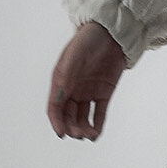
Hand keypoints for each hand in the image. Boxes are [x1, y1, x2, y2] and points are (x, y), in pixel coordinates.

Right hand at [48, 21, 125, 140]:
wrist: (111, 32)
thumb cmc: (88, 40)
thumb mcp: (74, 57)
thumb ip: (66, 76)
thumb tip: (59, 97)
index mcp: (60, 81)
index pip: (54, 107)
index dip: (56, 121)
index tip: (61, 133)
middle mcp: (72, 89)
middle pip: (68, 115)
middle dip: (71, 127)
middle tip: (78, 133)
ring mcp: (88, 92)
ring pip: (82, 117)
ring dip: (83, 128)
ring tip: (89, 135)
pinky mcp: (104, 93)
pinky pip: (99, 113)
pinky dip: (97, 125)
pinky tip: (96, 134)